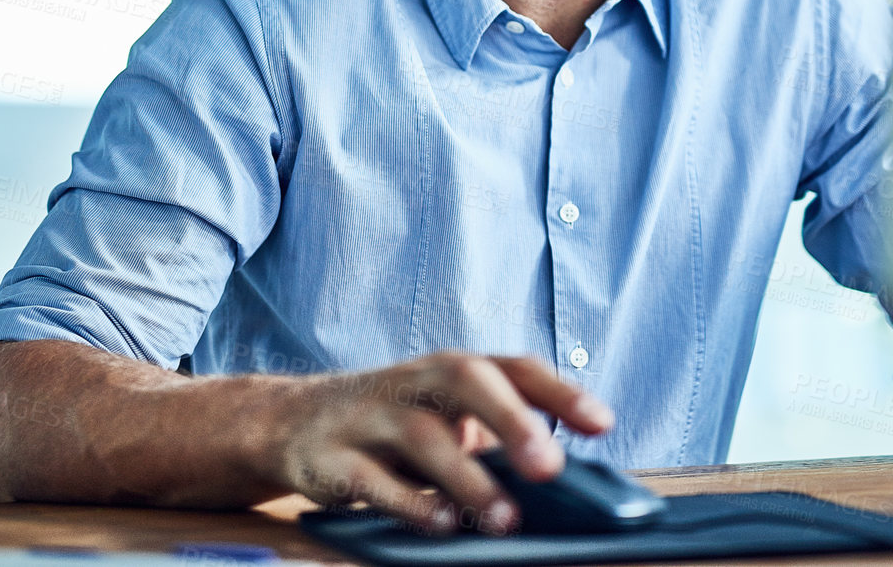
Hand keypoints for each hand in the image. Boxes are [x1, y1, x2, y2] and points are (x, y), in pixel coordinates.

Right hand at [262, 351, 613, 535]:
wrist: (290, 421)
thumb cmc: (394, 426)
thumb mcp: (445, 420)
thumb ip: (496, 441)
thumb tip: (570, 486)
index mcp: (452, 371)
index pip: (514, 368)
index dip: (560, 393)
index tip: (603, 425)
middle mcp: (415, 383)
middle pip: (468, 382)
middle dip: (513, 421)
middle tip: (551, 469)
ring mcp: (371, 417)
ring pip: (424, 436)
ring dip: (469, 480)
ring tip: (506, 520)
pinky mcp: (332, 458)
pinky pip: (372, 479)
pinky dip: (409, 503)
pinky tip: (441, 525)